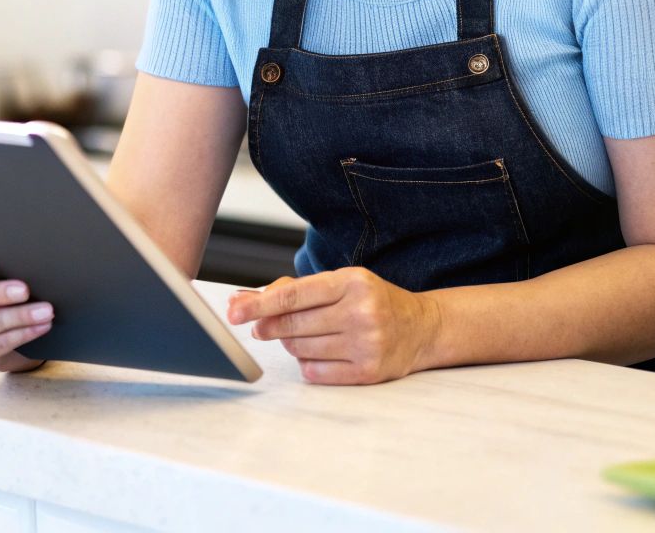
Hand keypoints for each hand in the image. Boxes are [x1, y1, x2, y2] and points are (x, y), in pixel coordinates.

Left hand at [226, 269, 441, 384]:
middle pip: (293, 325)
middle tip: (261, 328)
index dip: (259, 305)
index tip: (234, 312)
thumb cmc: (370, 301)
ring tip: (305, 336)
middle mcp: (361, 311)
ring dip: (291, 344)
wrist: (421, 328)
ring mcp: (367, 343)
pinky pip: (316, 372)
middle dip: (269, 326)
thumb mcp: (339, 283)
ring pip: (301, 349)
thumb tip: (242, 299)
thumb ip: (292, 290)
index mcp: (352, 282)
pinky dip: (307, 364)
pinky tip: (317, 353)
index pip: (293, 296)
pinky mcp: (369, 371)